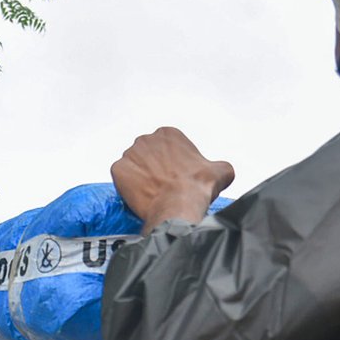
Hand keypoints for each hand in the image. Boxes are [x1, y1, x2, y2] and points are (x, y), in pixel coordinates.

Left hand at [111, 127, 234, 229]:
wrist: (179, 205)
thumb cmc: (198, 187)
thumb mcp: (221, 171)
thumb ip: (219, 166)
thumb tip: (221, 171)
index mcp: (168, 134)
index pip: (166, 149)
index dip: (171, 165)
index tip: (175, 178)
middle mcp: (146, 139)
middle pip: (147, 156)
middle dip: (153, 170)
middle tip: (162, 187)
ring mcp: (130, 154)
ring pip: (134, 168)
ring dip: (139, 178)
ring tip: (152, 194)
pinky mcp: (118, 170)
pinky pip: (121, 179)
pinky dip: (127, 187)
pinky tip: (140, 197)